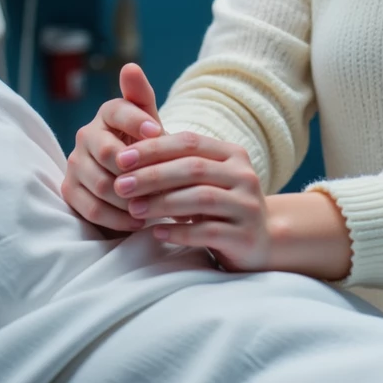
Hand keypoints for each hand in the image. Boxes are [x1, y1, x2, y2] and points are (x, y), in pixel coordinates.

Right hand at [62, 63, 162, 234]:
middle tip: (158, 180)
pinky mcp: (69, 189)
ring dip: (129, 197)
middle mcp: (86, 134)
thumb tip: (130, 66)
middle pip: (107, 151)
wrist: (137, 181)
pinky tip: (138, 221)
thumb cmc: (149, 148)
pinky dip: (116, 217)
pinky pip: (90, 207)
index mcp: (108, 113)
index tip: (158, 133)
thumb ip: (142, 97)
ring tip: (154, 206)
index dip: (137, 121)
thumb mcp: (152, 123)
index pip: (117, 109)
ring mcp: (74, 162)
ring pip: (99, 182)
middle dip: (134, 168)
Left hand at [113, 130, 269, 270]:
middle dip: (152, 176)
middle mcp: (244, 175)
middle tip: (121, 186)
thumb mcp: (204, 179)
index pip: (189, 142)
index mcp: (233, 154)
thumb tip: (125, 154)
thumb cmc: (219, 205)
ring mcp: (247, 206)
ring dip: (162, 203)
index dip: (153, 149)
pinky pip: (207, 231)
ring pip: (200, 198)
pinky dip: (179, 232)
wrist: (261, 240)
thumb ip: (175, 163)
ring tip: (133, 210)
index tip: (121, 159)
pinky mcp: (245, 236)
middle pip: (193, 168)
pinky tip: (157, 232)